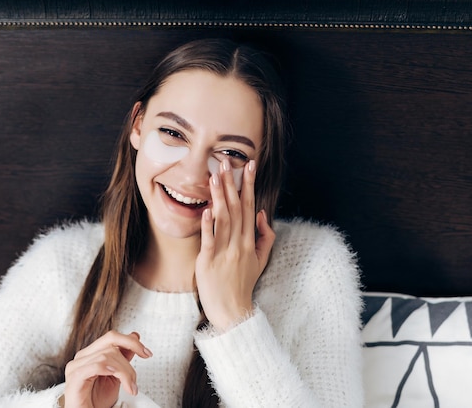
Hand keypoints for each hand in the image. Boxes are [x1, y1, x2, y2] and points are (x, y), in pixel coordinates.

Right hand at [63, 331, 152, 407]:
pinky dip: (110, 369)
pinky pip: (95, 365)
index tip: (147, 353)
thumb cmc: (97, 400)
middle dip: (131, 352)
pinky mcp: (75, 378)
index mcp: (91, 354)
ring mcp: (76, 366)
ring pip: (107, 355)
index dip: (131, 341)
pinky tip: (117, 377)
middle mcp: (82, 357)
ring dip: (125, 371)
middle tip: (139, 369)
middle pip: (110, 341)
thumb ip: (123, 356)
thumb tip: (134, 336)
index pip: (112, 337)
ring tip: (130, 387)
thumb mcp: (117, 376)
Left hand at [195, 159, 275, 330]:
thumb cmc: (243, 284)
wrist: (233, 310)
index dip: (249, 185)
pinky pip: (210, 239)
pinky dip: (208, 224)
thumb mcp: (260, 260)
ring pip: (223, 219)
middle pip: (236, 208)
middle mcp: (239, 243)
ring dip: (219, 197)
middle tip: (226, 162)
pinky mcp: (209, 261)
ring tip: (215, 177)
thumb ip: (264, 236)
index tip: (249, 165)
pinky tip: (207, 209)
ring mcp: (224, 252)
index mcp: (250, 241)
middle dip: (232, 183)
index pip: (249, 206)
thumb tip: (260, 213)